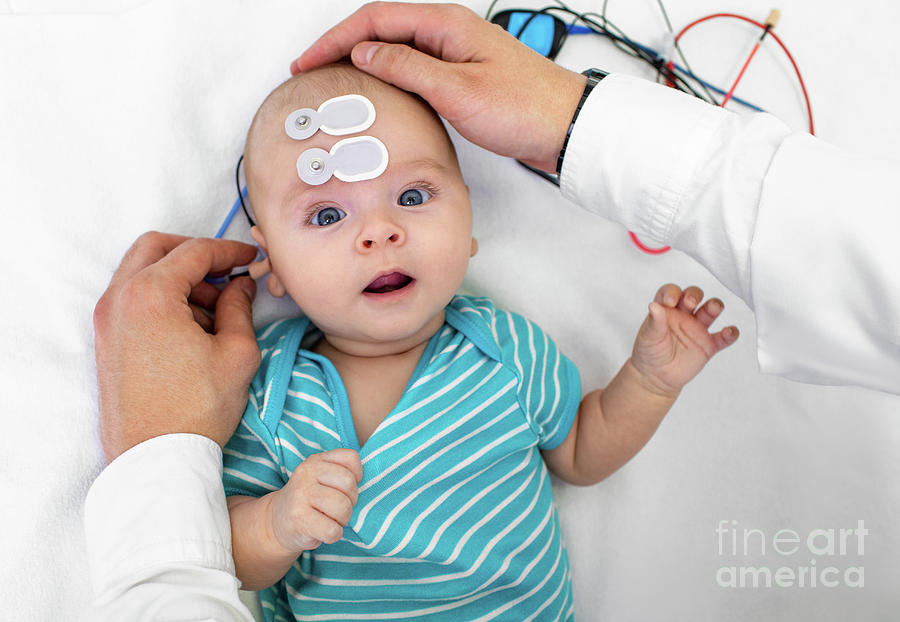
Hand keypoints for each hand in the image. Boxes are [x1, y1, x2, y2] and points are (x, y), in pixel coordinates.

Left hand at [93, 232, 259, 461]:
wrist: (156, 459)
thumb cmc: (196, 409)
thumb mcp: (236, 353)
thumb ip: (239, 308)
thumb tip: (239, 287)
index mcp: (150, 294)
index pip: (194, 252)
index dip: (228, 251)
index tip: (249, 258)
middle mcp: (119, 299)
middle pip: (156, 248)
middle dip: (194, 254)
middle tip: (226, 272)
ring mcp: (106, 321)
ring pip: (141, 272)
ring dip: (177, 277)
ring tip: (214, 309)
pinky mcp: (106, 342)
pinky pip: (132, 299)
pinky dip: (161, 298)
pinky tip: (191, 327)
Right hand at [269, 449, 363, 551]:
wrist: (276, 522)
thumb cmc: (309, 499)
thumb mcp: (321, 477)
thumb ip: (342, 471)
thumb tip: (368, 482)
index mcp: (316, 460)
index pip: (351, 458)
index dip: (356, 476)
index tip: (345, 487)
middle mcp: (307, 473)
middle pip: (349, 484)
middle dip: (351, 501)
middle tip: (338, 508)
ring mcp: (301, 495)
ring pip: (343, 507)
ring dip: (343, 519)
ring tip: (331, 519)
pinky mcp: (298, 519)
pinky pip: (332, 530)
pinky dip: (334, 534)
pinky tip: (323, 531)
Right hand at [292, 1, 586, 172]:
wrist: (564, 127)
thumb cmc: (522, 107)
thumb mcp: (456, 90)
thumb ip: (408, 68)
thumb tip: (365, 52)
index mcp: (445, 24)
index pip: (375, 20)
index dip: (335, 38)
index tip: (308, 60)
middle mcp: (448, 32)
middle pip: (381, 28)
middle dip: (341, 46)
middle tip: (310, 69)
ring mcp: (454, 53)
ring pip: (396, 48)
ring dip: (362, 60)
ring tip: (334, 78)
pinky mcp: (461, 75)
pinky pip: (414, 67)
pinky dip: (387, 75)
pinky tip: (377, 91)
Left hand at [630, 284, 739, 396]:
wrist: (656, 376)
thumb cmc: (650, 352)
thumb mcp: (648, 336)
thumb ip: (654, 322)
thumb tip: (653, 306)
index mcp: (666, 310)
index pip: (671, 292)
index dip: (672, 292)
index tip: (671, 300)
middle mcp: (684, 315)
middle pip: (693, 296)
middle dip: (694, 295)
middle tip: (691, 302)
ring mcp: (697, 329)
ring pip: (710, 311)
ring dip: (714, 306)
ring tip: (714, 308)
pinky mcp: (708, 345)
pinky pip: (723, 338)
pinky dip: (730, 334)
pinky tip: (729, 332)